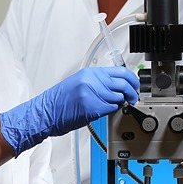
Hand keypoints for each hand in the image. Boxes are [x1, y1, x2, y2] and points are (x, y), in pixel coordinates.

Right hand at [0, 66, 138, 155]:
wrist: (47, 112)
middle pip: (124, 83)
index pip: (121, 71)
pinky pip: (112, 108)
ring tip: (116, 105)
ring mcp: (93, 93)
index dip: (132, 79)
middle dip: (132, 92)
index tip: (135, 85)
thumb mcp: (79, 83)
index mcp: (90, 73)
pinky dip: (113, 110)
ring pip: (119, 97)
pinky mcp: (93, 107)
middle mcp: (92, 81)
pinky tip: (105, 111)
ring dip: (121, 103)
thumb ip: (98, 81)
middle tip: (133, 98)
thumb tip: (116, 84)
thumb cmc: (60, 100)